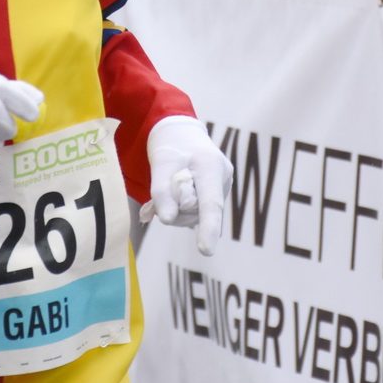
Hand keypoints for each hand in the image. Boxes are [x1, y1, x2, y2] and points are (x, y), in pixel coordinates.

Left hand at [141, 115, 231, 255]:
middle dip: (177, 208)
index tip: (205, 250)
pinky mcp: (217, 192)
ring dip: (178, 209)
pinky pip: (198, 211)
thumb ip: (162, 191)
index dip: (208, 228)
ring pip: (197, 215)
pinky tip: (178, 194)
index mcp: (211, 166)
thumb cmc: (170, 145)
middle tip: (164, 183)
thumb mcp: (160, 163)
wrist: (181, 132)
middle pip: (198, 212)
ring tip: (170, 185)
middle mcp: (223, 178)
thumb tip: (166, 220)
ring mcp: (223, 186)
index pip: (211, 203)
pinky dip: (183, 207)